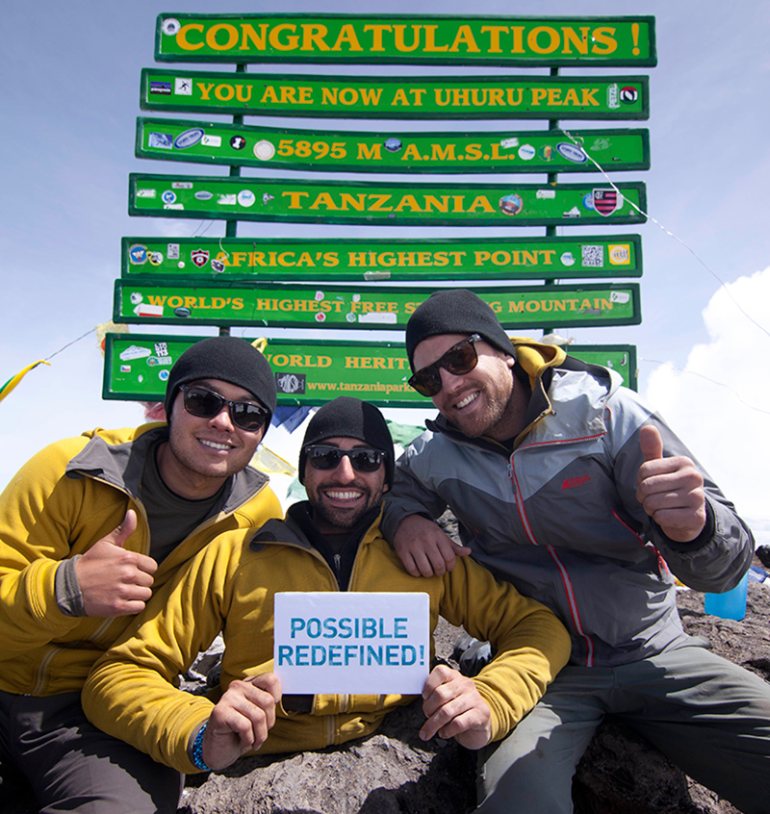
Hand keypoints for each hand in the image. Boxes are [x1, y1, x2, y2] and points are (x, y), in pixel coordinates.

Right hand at [75, 510, 156, 615]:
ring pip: (145, 594)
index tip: (132, 570)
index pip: (152, 566)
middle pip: (149, 581)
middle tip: (125, 581)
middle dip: (139, 582)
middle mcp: (128, 574)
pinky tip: (122, 600)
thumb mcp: (105, 543)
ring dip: (137, 594)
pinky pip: (139, 607)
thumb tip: (133, 512)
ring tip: (123, 591)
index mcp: (128, 558)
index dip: (144, 569)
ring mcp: (123, 591)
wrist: (69, 586)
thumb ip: (123, 530)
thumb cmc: (90, 564)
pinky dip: (133, 606)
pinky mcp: (118, 607)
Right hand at [202, 673, 281, 769]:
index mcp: (250, 684)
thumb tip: (285, 698)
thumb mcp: (258, 715)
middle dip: (268, 723)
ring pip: (258, 716)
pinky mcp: (220, 712)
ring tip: (252, 741)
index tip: (270, 714)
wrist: (218, 749)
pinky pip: (245, 726)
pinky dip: (248, 740)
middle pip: (268, 701)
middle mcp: (238, 686)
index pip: (271, 680)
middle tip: (260, 734)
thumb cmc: (241, 732)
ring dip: (259, 736)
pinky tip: (242, 741)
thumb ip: (268, 704)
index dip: (277, 697)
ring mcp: (228, 697)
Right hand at [393, 515, 470, 577]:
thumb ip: (454, 546)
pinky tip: (418, 569)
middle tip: (438, 570)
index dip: (450, 567)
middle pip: (438, 565)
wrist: (405, 521)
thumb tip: (468, 552)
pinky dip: (416, 573)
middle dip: (440, 572)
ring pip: (425, 570)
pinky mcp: (403, 551)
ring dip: (428, 574)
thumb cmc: (426, 530)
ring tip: (428, 570)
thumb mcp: (441, 534)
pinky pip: (412, 570)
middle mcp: (426, 540)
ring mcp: (413, 546)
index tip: (447, 567)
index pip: (449, 557)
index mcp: (438, 536)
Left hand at [419, 664, 491, 749]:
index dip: (428, 685)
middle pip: (440, 694)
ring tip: (428, 731)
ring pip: (447, 711)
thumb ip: (435, 694)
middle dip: (429, 709)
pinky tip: (444, 733)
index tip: (424, 697)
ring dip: (433, 724)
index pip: (440, 672)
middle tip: (427, 716)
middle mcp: (465, 685)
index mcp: (454, 676)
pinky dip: (447, 730)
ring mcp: (474, 699)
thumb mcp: (448, 697)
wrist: (482, 722)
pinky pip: (459, 723)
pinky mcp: (481, 714)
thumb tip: (419, 699)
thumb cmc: (459, 709)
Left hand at [636, 425, 706, 541]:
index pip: (644, 471)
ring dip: (650, 509)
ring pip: (652, 503)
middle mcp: (693, 477)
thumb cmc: (669, 488)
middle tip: (654, 499)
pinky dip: (659, 519)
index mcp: (684, 462)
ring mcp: (697, 498)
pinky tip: (669, 517)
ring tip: (662, 507)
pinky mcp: (696, 517)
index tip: (651, 486)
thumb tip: (647, 427)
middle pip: (647, 487)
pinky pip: (661, 517)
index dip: (640, 481)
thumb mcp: (660, 468)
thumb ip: (652, 449)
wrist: (688, 517)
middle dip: (644, 497)